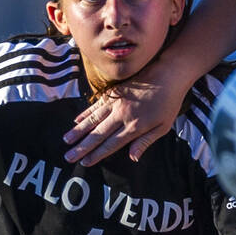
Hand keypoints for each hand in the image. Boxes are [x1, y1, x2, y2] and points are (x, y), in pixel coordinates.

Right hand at [64, 72, 187, 165]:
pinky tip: (76, 120)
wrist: (169, 72)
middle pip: (98, 134)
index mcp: (134, 126)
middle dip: (82, 147)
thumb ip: (145, 142)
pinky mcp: (114, 92)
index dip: (97, 154)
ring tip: (66, 140)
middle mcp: (121, 115)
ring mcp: (116, 102)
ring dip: (78, 131)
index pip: (111, 144)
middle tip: (68, 157)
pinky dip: (85, 113)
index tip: (85, 162)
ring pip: (93, 119)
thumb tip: (133, 158)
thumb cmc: (169, 102)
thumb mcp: (163, 126)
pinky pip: (96, 105)